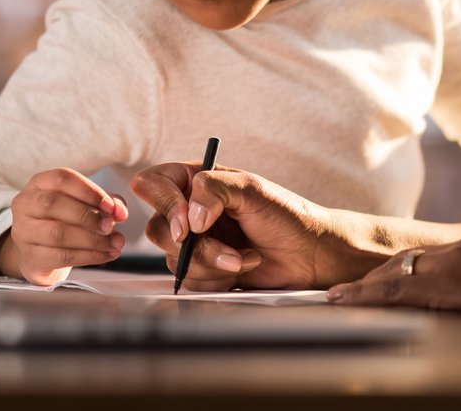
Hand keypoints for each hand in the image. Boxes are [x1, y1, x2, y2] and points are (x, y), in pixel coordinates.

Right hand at [0, 168, 128, 285]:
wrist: (41, 250)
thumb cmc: (66, 218)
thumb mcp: (85, 203)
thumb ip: (107, 202)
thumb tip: (120, 210)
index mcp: (39, 183)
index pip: (62, 179)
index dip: (88, 191)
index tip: (111, 205)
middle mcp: (25, 204)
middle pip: (53, 204)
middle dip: (87, 216)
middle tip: (111, 226)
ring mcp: (23, 231)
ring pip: (57, 233)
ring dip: (92, 239)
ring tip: (114, 243)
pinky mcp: (30, 256)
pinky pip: (61, 257)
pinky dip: (89, 256)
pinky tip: (106, 254)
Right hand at [130, 163, 337, 290]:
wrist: (308, 255)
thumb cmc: (286, 215)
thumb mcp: (252, 189)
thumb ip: (215, 189)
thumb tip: (190, 217)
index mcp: (195, 180)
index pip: (152, 184)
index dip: (164, 205)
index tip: (190, 225)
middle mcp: (189, 209)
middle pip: (158, 230)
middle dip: (198, 247)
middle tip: (230, 250)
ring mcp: (195, 241)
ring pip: (173, 260)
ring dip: (213, 264)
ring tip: (245, 257)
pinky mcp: (203, 268)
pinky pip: (189, 280)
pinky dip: (218, 278)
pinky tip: (242, 267)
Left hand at [325, 237, 460, 316]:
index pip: (422, 257)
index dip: (394, 270)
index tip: (375, 279)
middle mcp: (457, 248)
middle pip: (404, 261)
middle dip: (374, 278)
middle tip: (345, 292)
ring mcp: (453, 262)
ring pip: (397, 273)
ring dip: (365, 287)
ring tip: (338, 297)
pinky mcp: (452, 281)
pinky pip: (405, 290)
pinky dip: (376, 295)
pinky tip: (356, 301)